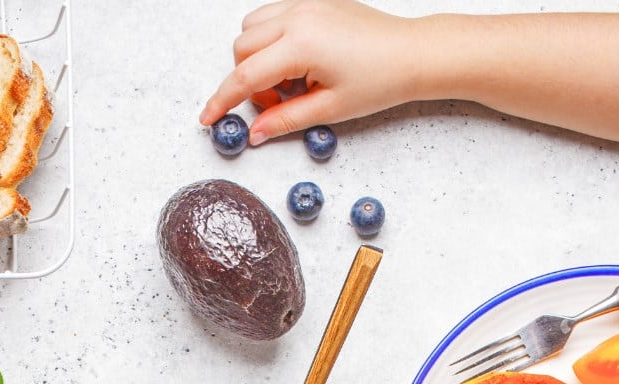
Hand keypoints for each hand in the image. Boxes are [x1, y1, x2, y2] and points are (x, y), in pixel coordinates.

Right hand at [200, 0, 420, 141]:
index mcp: (300, 44)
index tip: (207, 118)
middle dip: (247, 80)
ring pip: (252, 27)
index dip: (222, 100)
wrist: (411, 54)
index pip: (245, 76)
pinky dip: (271, 40)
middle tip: (277, 104)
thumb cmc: (378, 81)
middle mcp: (297, 17)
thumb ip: (285, 120)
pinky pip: (273, 16)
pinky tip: (295, 63)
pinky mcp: (313, 1)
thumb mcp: (329, 109)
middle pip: (242, 48)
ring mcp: (305, 4)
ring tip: (288, 82)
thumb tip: (254, 134)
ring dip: (257, 57)